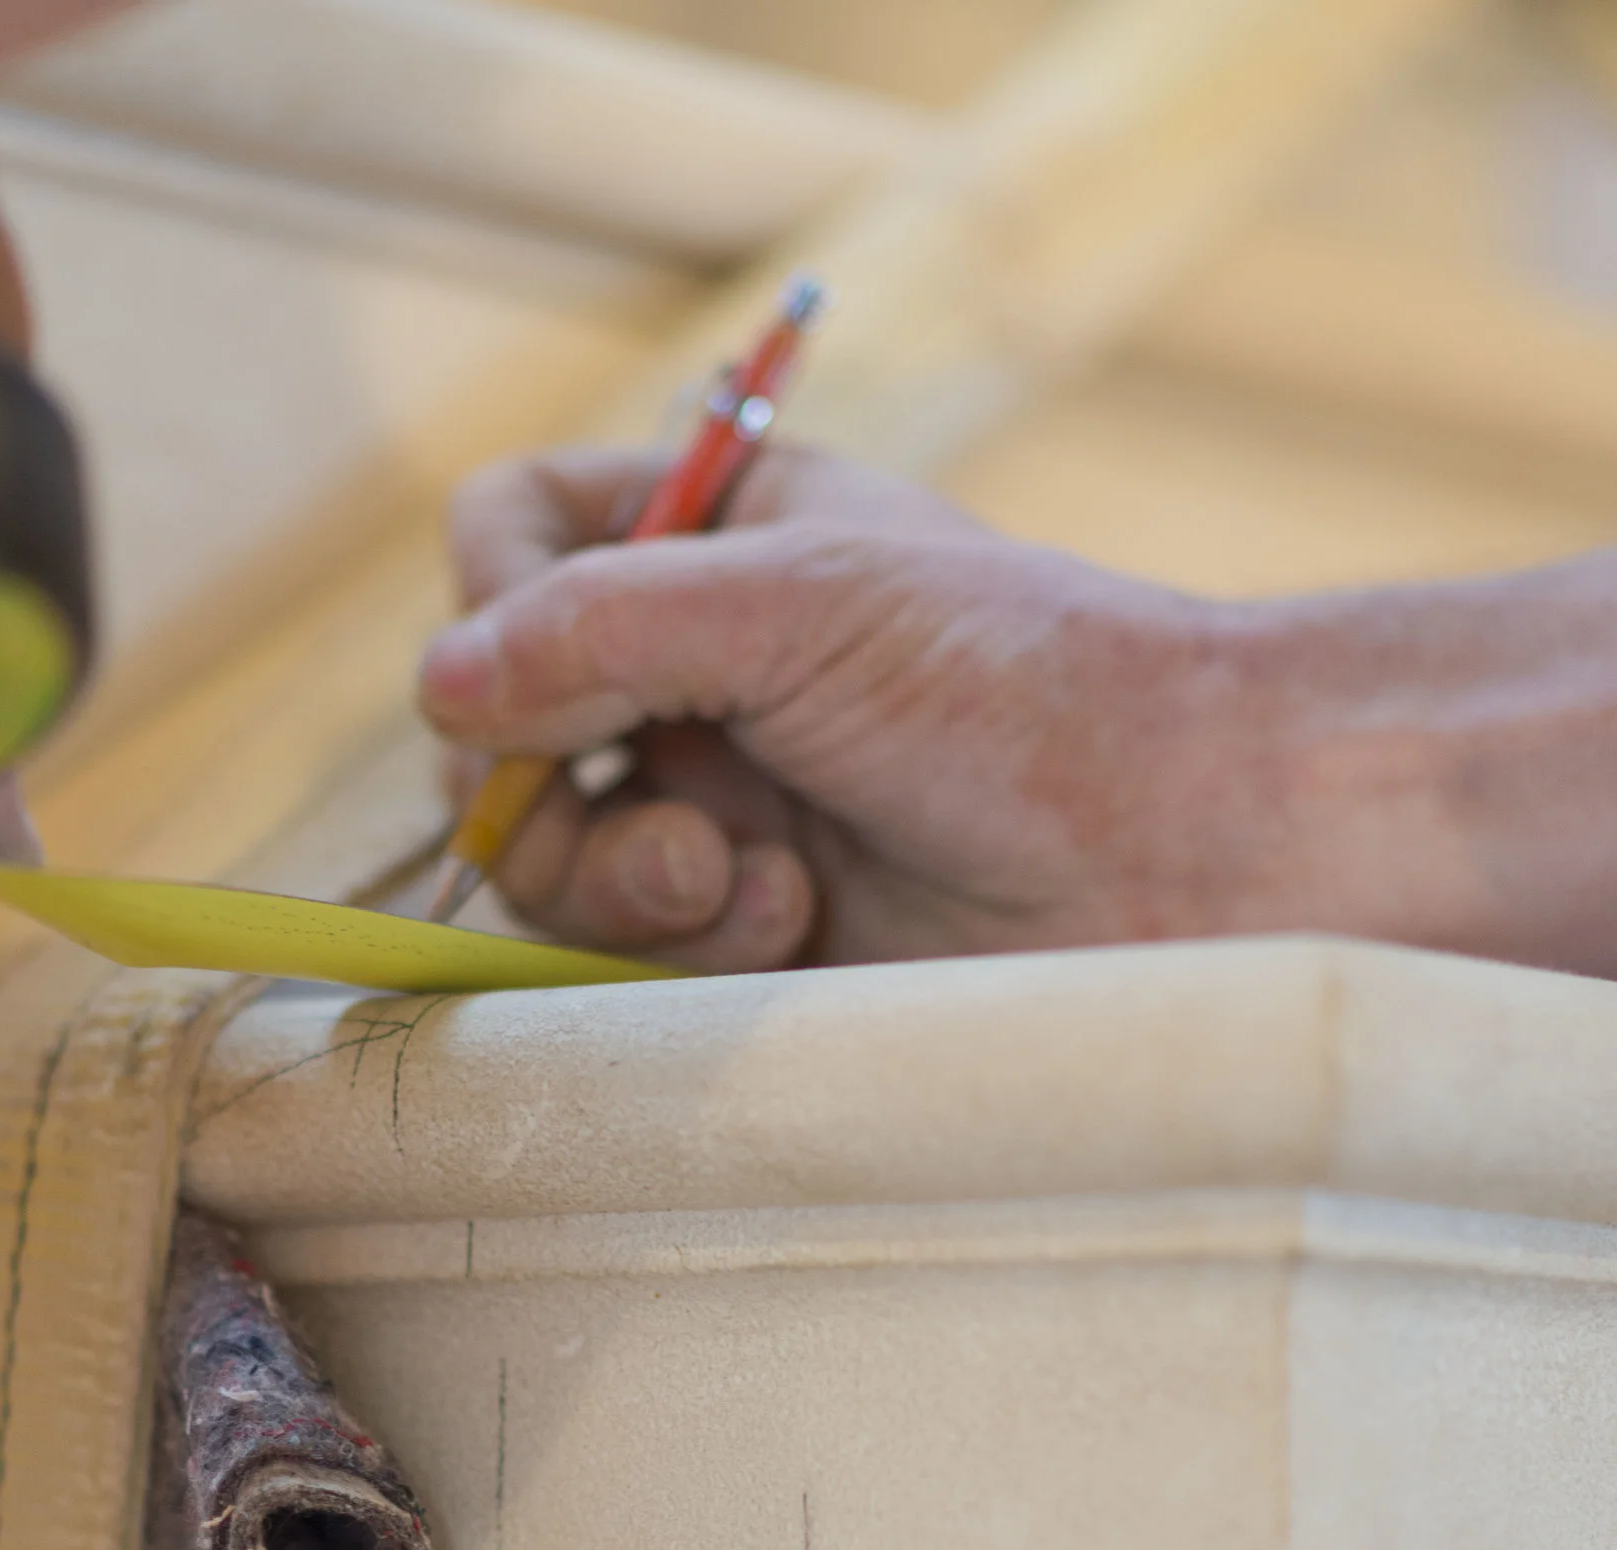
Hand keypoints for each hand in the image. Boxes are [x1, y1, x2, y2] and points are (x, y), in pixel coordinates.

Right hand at [416, 441, 1609, 973]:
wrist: (1186, 850)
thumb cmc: (1021, 684)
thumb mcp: (801, 601)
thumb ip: (598, 623)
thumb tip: (435, 682)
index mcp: (716, 538)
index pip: (514, 531)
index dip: (493, 592)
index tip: (550, 653)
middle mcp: (694, 667)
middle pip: (494, 719)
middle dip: (547, 783)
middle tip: (651, 808)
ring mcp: (713, 797)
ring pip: (544, 851)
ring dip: (623, 876)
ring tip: (746, 883)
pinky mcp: (741, 920)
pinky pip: (622, 948)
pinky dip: (690, 937)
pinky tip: (796, 925)